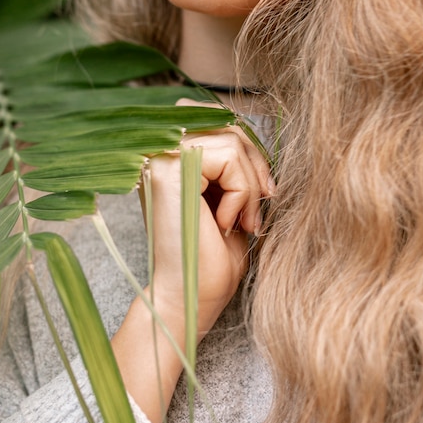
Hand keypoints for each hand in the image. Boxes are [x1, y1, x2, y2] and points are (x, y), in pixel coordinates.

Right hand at [112, 105, 272, 422]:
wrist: (189, 300)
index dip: (249, 151)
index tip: (264, 192)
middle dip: (255, 161)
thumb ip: (232, 163)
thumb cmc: (210, 258)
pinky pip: (228, 158)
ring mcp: (159, 157)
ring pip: (231, 139)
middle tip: (264, 201)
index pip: (216, 122)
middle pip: (225, 122)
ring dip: (251, 183)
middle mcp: (158, 151)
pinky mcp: (168, 170)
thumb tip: (254, 133)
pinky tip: (227, 223)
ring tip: (245, 220)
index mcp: (169, 157)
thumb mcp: (229, 198)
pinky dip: (242, 192)